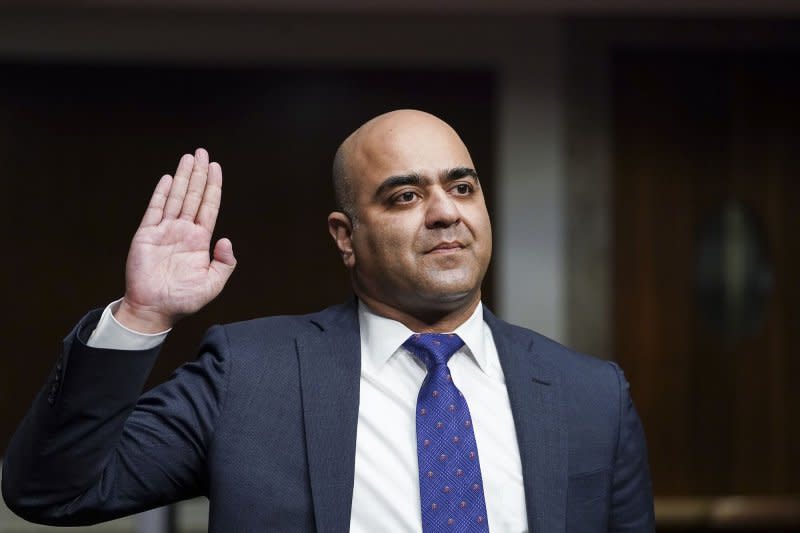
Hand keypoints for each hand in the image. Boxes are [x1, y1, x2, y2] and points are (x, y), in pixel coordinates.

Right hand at [114, 148, 236, 332]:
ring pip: (176, 198)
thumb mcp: (213, 283)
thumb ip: (224, 263)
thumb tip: (226, 240)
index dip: (213, 187)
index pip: (209, 207)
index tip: (216, 168)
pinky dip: (162, 194)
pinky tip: (169, 179)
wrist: (154, 309)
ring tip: (189, 158)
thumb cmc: (183, 300)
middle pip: (194, 196)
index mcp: (200, 241)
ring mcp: (165, 231)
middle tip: (202, 153)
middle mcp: (183, 231)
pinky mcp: (147, 235)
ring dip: (183, 177)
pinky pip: (155, 210)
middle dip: (199, 174)